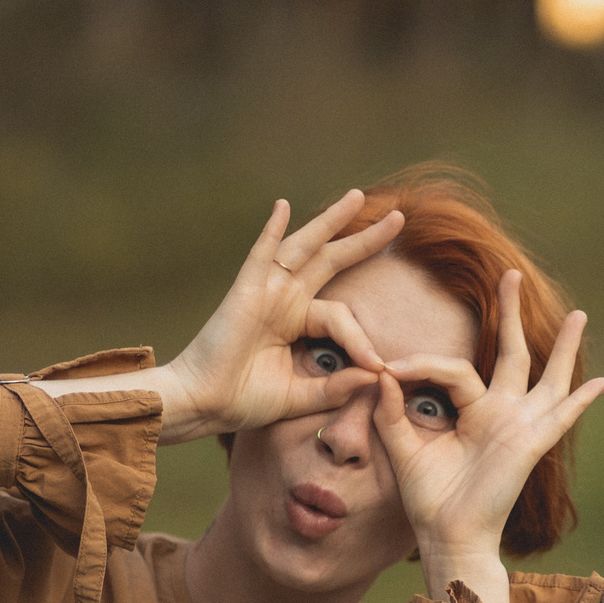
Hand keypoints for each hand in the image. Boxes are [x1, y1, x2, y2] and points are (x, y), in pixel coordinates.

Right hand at [163, 193, 405, 436]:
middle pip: (331, 259)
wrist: (204, 405)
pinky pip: (260, 255)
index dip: (362, 339)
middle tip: (398, 217)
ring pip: (304, 247)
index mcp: (297, 322)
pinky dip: (271, 230)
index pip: (342, 316)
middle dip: (364, 239)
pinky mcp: (244, 292)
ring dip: (331, 221)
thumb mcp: (302, 396)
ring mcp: (265, 292)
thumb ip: (337, 387)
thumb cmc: (245, 401)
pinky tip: (283, 206)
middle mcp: (284, 300)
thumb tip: (376, 375)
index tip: (379, 367)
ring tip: (357, 197)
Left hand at [370, 270, 603, 562]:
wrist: (446, 536)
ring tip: (578, 315)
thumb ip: (392, 410)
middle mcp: (501, 413)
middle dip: (510, 313)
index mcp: (472, 412)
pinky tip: (602, 383)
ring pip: (546, 377)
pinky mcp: (531, 444)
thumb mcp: (402, 447)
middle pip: (511, 352)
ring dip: (563, 347)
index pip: (452, 368)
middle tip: (511, 274)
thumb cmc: (428, 500)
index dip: (419, 364)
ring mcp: (520, 427)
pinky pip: (561, 417)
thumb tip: (383, 372)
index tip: (386, 368)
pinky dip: (582, 400)